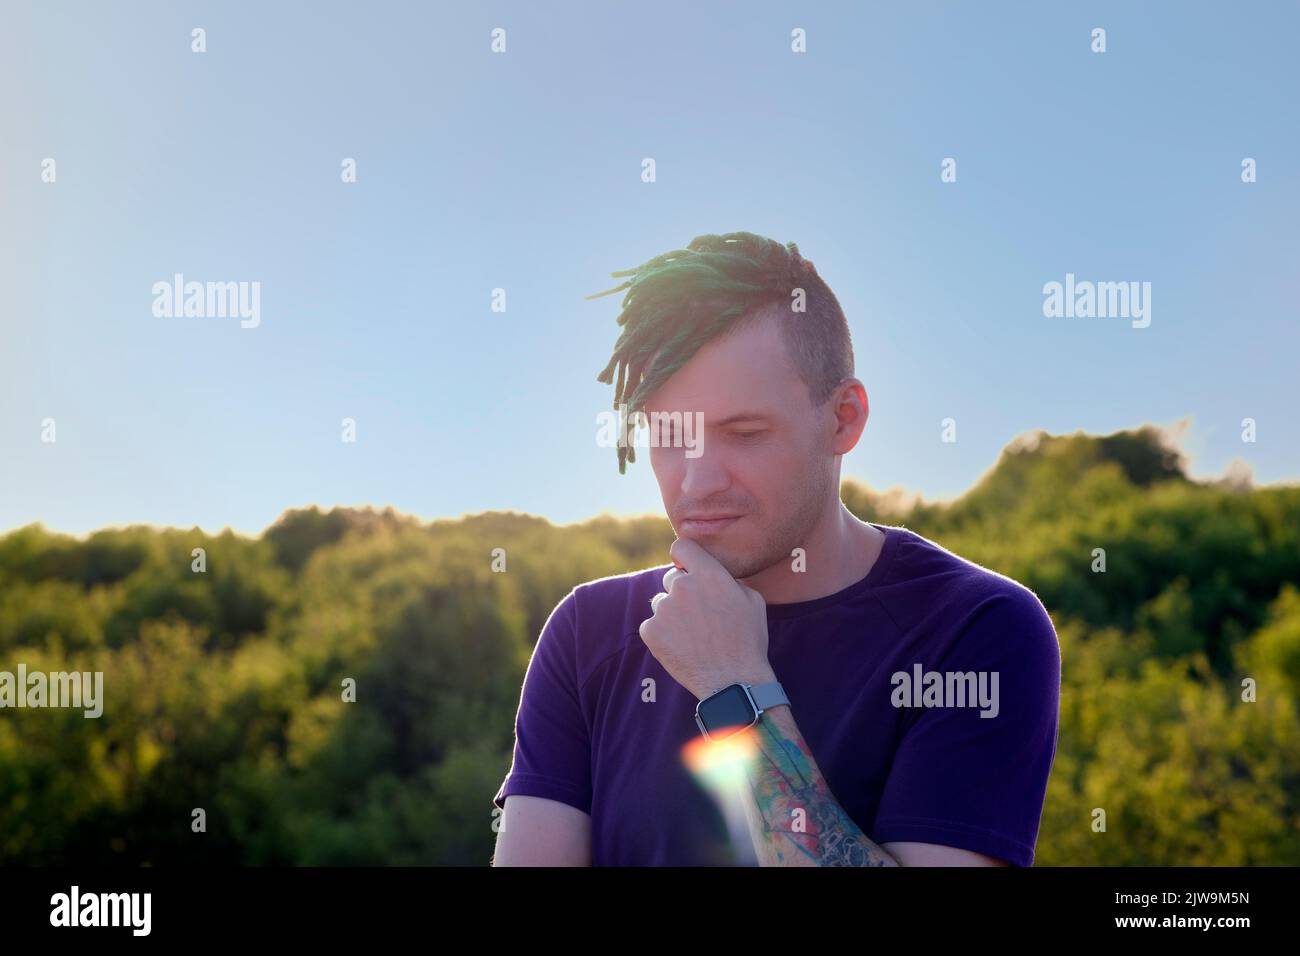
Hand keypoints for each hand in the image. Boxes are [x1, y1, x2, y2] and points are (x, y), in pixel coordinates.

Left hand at [638, 538, 775, 700]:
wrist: (734, 681)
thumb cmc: (748, 641)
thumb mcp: (752, 600)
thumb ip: (728, 580)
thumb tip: (712, 573)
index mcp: (710, 574)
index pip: (682, 547)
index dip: (684, 557)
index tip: (687, 567)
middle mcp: (683, 587)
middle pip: (671, 577)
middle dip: (682, 591)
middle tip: (698, 615)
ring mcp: (664, 609)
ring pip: (661, 602)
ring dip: (672, 614)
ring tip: (693, 636)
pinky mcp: (651, 631)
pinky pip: (651, 625)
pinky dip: (662, 634)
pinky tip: (682, 647)